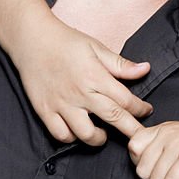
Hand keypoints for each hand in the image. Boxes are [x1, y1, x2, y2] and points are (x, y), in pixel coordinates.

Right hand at [12, 12, 152, 144]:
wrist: (32, 39)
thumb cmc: (66, 42)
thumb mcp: (97, 48)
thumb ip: (121, 64)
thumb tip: (146, 69)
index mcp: (95, 76)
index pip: (125, 100)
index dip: (140, 109)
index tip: (146, 111)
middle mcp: (80, 93)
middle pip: (112, 118)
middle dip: (130, 130)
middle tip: (138, 137)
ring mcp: (61, 104)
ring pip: (85, 134)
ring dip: (98, 138)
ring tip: (103, 134)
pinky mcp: (44, 110)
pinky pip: (60, 134)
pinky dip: (71, 137)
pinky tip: (77, 131)